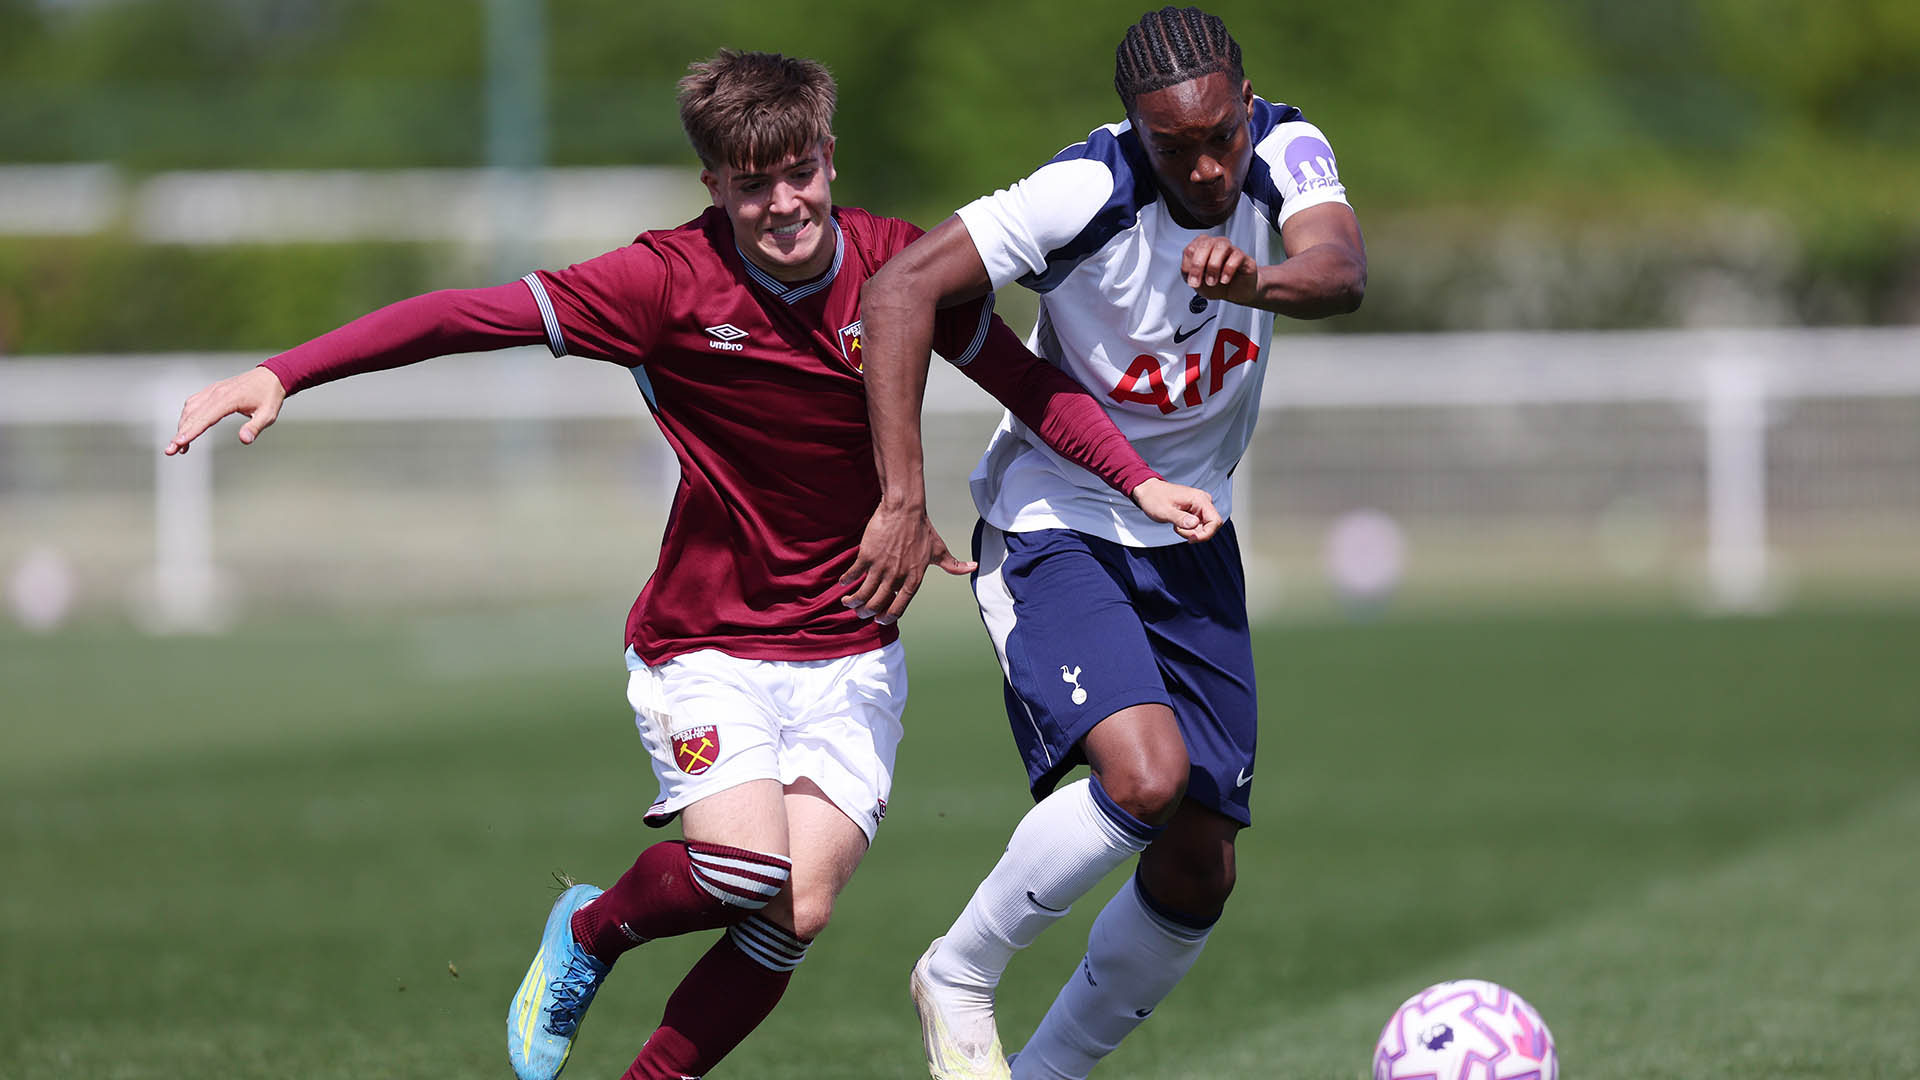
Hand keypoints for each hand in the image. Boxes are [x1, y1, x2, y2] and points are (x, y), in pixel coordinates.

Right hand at [165, 366, 287, 455]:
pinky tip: (186, 428)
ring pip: (190, 409)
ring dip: (182, 426)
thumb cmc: (270, 397)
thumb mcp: (268, 415)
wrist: (270, 376)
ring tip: (179, 446)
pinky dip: (187, 416)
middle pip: (193, 415)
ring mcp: (212, 391)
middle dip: (180, 434)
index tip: (178, 443)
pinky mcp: (211, 391)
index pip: (205, 418)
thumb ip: (255, 427)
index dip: (191, 432)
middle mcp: (216, 393)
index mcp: (229, 399)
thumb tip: (244, 440)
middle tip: (170, 451)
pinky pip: (194, 403)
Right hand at [839, 502, 976, 624]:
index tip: (880, 619)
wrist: (904, 508)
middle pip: (876, 605)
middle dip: (866, 613)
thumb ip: (953, 565)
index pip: (899, 607)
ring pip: (863, 595)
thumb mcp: (939, 549)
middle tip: (861, 612)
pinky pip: (852, 575)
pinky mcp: (867, 556)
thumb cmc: (922, 528)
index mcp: (914, 579)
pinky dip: (845, 582)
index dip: (888, 617)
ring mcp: (880, 567)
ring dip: (854, 602)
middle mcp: (897, 577)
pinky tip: (843, 583)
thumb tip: (973, 568)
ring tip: (848, 601)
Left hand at [1130, 477, 1221, 541]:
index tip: (1190, 539)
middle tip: (1178, 529)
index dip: (1206, 534)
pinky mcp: (1196, 511)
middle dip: (1196, 533)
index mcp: (1200, 499)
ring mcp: (1201, 507)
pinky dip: (1189, 530)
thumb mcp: (1164, 511)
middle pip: (1211, 526)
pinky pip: (1199, 526)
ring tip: (1176, 525)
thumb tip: (1195, 524)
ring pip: (1205, 528)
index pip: (1215, 521)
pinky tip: (1178, 524)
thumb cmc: (1155, 498)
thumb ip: (1180, 518)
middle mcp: (1204, 502)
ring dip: (1191, 532)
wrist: (1148, 492)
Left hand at [1182, 236, 1257, 304]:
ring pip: (1220, 246)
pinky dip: (1228, 269)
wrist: (1236, 292)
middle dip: (1198, 265)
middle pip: (1204, 245)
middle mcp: (1215, 244)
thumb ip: (1191, 276)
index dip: (1189, 266)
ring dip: (1213, 266)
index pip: (1190, 249)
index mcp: (1201, 248)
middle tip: (1198, 282)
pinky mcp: (1242, 256)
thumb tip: (1189, 271)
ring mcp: (1229, 248)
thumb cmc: (1217, 284)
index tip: (1192, 281)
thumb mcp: (1199, 284)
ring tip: (1212, 281)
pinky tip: (1224, 280)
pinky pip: (1236, 255)